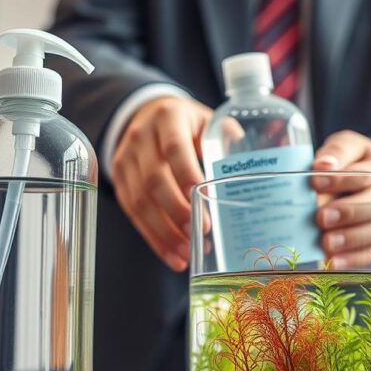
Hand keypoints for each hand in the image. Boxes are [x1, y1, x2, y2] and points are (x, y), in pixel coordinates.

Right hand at [112, 96, 212, 270]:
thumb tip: (251, 166)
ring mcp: (125, 160)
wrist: (146, 115)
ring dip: (165, 232)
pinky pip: (133, 214)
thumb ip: (226, 139)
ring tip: (187, 253)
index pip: (175, 148)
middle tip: (200, 232)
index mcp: (168, 118)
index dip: (187, 175)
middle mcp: (141, 138)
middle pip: (154, 180)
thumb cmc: (186, 124)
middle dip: (177, 211)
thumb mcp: (206, 120)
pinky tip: (173, 255)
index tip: (205, 200)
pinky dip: (154, 238)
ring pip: (140, 202)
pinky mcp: (119, 182)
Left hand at [311, 131, 370, 268]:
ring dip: (351, 238)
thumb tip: (321, 164)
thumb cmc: (362, 166)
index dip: (340, 178)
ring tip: (327, 243)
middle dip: (349, 211)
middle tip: (322, 217)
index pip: (365, 171)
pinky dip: (356, 258)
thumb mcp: (353, 148)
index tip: (316, 182)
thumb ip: (337, 152)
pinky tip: (335, 262)